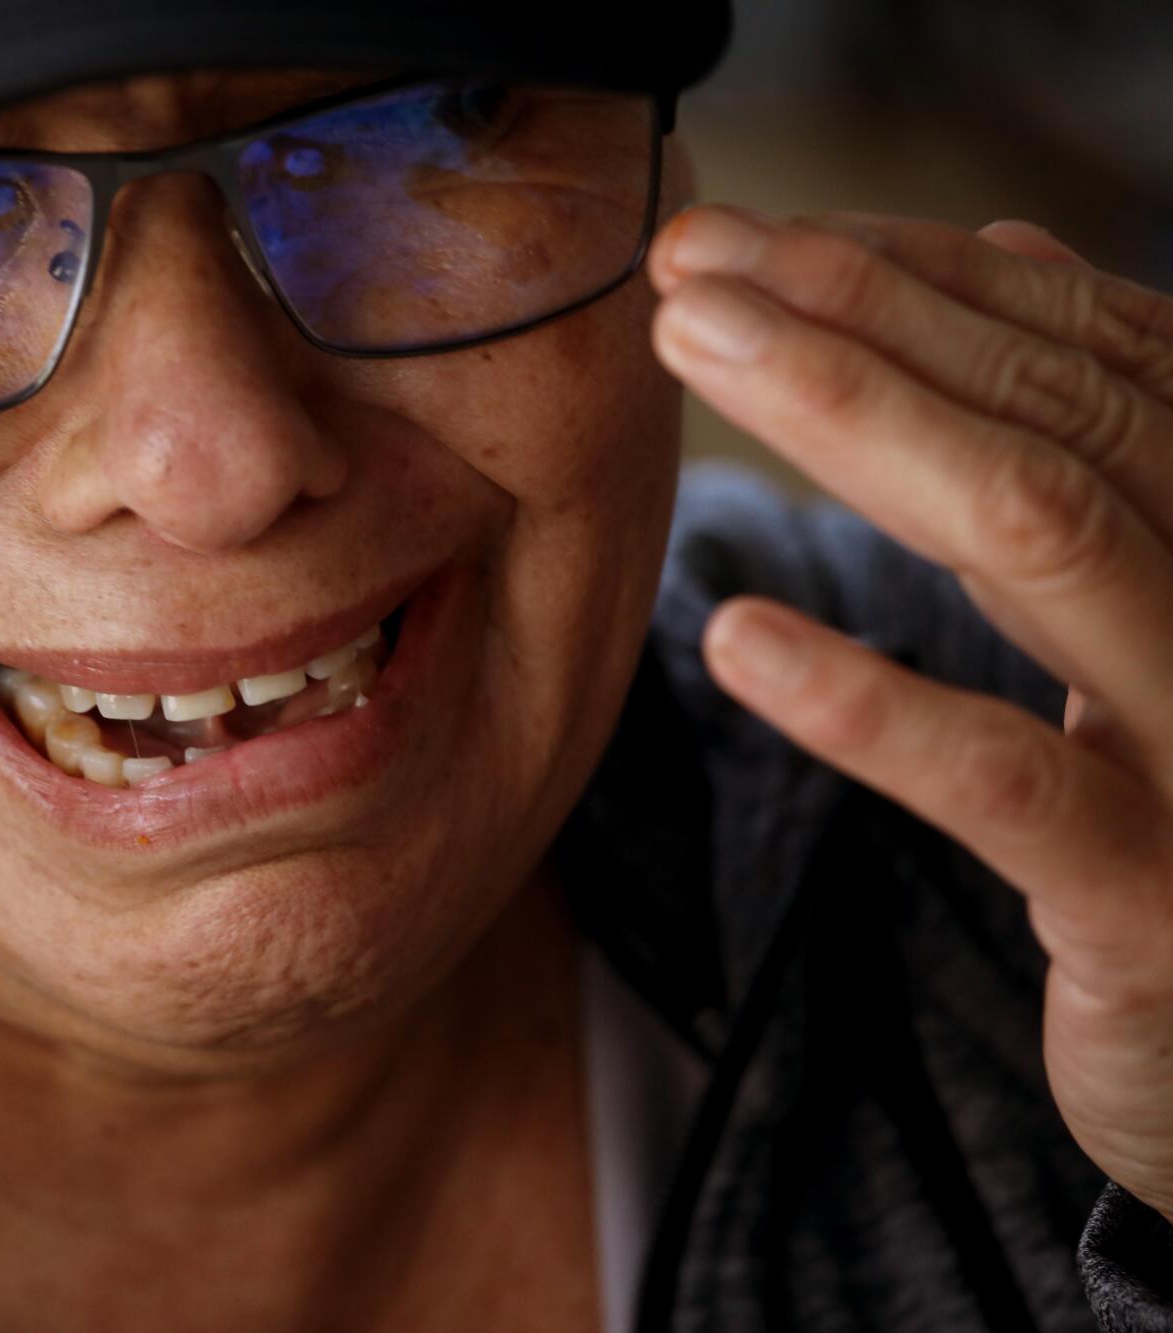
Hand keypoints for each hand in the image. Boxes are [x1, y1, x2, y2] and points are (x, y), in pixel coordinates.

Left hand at [646, 205, 1172, 1218]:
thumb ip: (1090, 442)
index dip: (920, 275)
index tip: (754, 237)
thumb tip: (1012, 248)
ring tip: (695, 351)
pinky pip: (1005, 783)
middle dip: (861, 314)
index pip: (1091, 354)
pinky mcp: (1151, 902)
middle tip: (693, 259)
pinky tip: (733, 637)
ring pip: (1044, 535)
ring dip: (854, 422)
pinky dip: (868, 702)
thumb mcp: (1143, 602)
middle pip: (1059, 411)